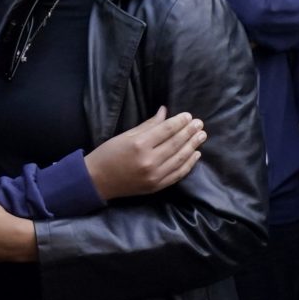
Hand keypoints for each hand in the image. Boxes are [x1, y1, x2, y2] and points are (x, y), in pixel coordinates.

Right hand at [84, 107, 204, 199]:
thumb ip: (147, 125)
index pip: (166, 130)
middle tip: (200, 124)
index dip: (179, 122)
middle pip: (176, 143)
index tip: (189, 116)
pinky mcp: (156, 186)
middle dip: (189, 132)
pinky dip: (188, 164)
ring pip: (180, 158)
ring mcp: (154, 175)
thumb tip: (164, 112)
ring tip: (201, 136)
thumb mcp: (125, 135)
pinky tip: (195, 155)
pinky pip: (177, 174)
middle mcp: (149, 160)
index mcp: (139, 144)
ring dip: (192, 146)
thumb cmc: (108, 154)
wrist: (97, 180)